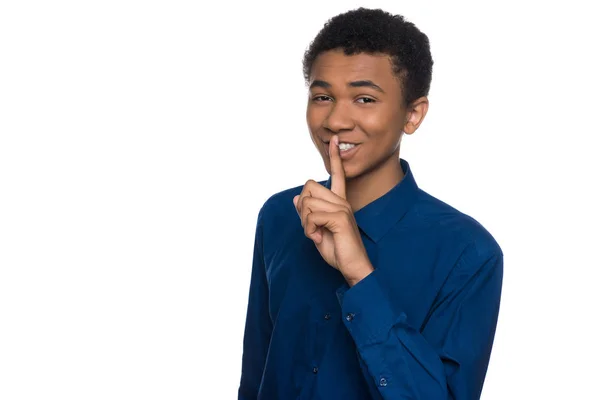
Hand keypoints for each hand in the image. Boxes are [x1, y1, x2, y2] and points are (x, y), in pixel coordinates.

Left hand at [293, 135, 373, 285]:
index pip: (336, 175)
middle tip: (312, 226)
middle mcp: (342, 201)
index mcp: (339, 202)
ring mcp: (342, 208)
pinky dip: (309, 230)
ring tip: (317, 234)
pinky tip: (318, 238)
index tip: (334, 140)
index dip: (334, 158)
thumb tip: (296, 196)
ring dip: (305, 223)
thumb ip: (308, 213)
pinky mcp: (340, 218)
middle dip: (302, 208)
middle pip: (308, 187)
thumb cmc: (337, 250)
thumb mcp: (317, 229)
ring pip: (307, 203)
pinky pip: (311, 217)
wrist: (353, 267)